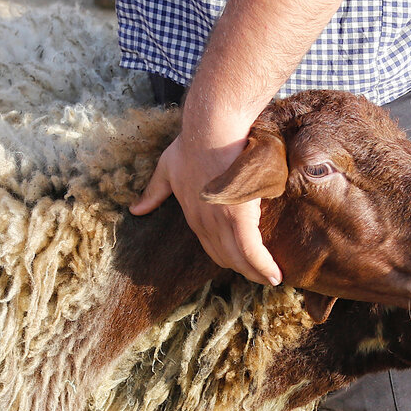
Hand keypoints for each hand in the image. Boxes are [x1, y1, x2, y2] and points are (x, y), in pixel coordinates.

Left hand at [130, 131, 281, 285]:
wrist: (210, 130)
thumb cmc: (191, 144)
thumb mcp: (166, 169)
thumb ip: (153, 192)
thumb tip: (135, 210)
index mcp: (193, 217)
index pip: (211, 248)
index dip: (227, 258)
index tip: (241, 263)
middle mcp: (205, 226)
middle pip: (227, 259)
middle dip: (244, 270)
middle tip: (262, 276)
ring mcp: (222, 223)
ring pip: (240, 259)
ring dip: (257, 274)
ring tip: (273, 280)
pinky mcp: (240, 217)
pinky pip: (252, 251)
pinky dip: (264, 267)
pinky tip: (276, 276)